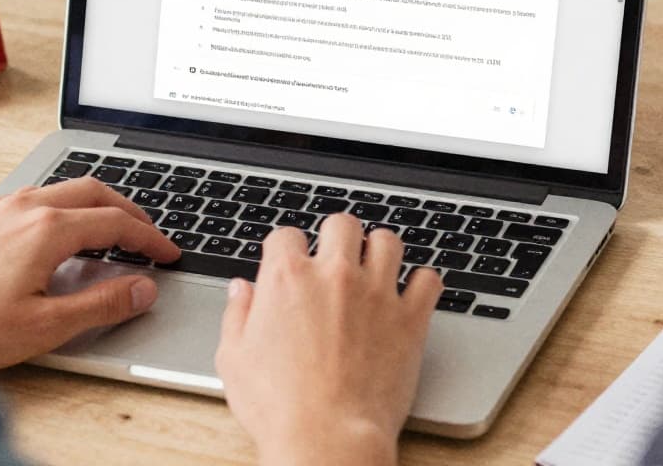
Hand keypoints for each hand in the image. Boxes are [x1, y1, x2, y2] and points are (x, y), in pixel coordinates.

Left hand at [0, 177, 179, 370]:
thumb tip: (142, 289)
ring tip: (112, 231)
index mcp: (46, 229)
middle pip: (94, 191)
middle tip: (149, 235)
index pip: (117, 223)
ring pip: (63, 189)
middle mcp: (23, 208)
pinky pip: (36, 198)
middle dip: (130, 210)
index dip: (151, 238)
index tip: (168, 254)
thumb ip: (102, 303)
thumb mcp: (46, 326)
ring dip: (96, 204)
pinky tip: (61, 235)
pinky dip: (64, 208)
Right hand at [216, 213, 442, 465]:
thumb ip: (238, 315)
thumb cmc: (279, 407)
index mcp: (287, 279)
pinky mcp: (410, 318)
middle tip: (335, 257)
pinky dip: (422, 283)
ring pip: (387, 241)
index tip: (289, 261)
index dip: (285, 248)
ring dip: (380, 250)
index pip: (286, 235)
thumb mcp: (234, 360)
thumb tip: (241, 291)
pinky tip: (412, 293)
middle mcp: (334, 276)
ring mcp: (376, 293)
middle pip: (341, 224)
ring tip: (374, 267)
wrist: (327, 438)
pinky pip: (428, 280)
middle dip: (336, 236)